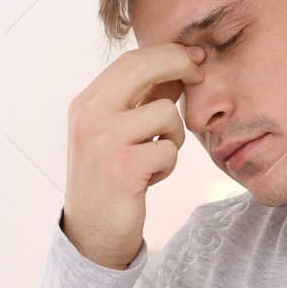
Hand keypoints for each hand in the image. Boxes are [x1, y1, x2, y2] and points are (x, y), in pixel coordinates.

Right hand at [62, 43, 204, 268]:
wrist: (91, 234)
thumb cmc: (110, 180)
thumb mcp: (117, 134)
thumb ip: (141, 101)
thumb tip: (180, 66)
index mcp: (86, 104)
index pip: (130, 61)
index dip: (168, 53)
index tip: (194, 58)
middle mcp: (90, 117)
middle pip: (143, 67)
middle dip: (179, 65)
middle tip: (200, 75)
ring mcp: (103, 142)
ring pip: (166, 114)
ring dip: (173, 136)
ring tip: (157, 157)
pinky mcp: (122, 169)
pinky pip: (168, 151)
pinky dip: (167, 165)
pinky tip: (150, 179)